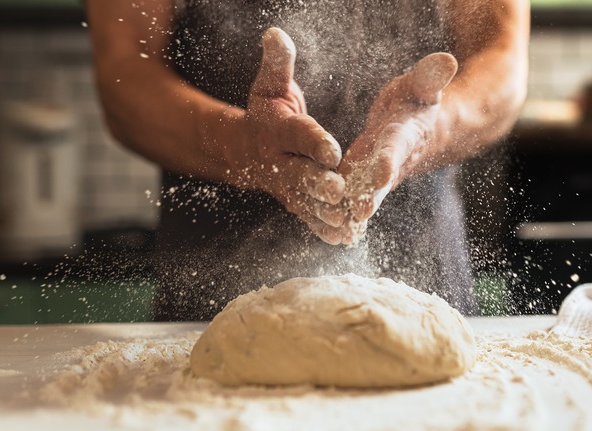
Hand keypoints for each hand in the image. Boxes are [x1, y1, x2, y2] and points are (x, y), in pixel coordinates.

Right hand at [231, 28, 346, 243]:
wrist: (244, 149)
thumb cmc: (266, 112)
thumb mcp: (270, 85)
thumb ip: (278, 63)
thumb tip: (275, 33)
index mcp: (278, 130)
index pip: (297, 135)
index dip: (314, 141)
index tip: (332, 149)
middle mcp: (279, 162)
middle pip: (300, 174)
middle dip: (318, 183)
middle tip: (339, 191)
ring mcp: (285, 186)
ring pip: (306, 202)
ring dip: (325, 213)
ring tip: (347, 221)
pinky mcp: (293, 202)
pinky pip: (308, 217)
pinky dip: (323, 229)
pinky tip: (344, 238)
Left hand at [336, 53, 457, 243]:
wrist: (422, 128)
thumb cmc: (418, 100)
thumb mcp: (423, 85)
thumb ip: (430, 76)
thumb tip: (447, 59)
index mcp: (405, 134)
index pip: (396, 147)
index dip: (389, 158)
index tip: (381, 171)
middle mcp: (392, 160)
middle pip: (381, 180)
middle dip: (371, 196)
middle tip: (358, 213)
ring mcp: (378, 174)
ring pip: (366, 195)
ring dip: (353, 212)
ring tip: (339, 229)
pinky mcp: (364, 180)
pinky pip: (355, 198)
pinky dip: (346, 215)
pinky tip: (332, 232)